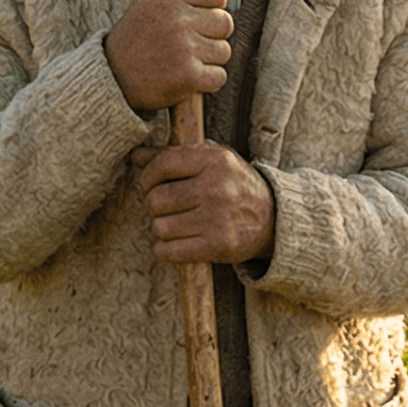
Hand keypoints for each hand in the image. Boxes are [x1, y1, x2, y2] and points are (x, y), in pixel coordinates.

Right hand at [106, 0, 231, 111]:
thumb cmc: (137, 37)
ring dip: (209, 60)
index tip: (198, 17)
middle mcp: (176, 18)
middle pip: (225, 23)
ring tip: (183, 61)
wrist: (111, 77)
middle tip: (188, 44)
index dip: (214, 6)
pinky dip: (207, 81)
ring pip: (224, 51)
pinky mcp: (188, 75)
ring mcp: (183, 47)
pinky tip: (187, 78)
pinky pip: (219, 76)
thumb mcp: (155, 4)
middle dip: (212, 36)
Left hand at [131, 142, 273, 264]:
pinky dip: (164, 250)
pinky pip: (168, 251)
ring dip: (162, 229)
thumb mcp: (210, 161)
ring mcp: (218, 218)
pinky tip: (175, 242)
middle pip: (155, 200)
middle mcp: (217, 187)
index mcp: (215, 160)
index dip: (147, 177)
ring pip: (159, 227)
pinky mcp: (218, 246)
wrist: (272, 218)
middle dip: (154, 206)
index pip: (162, 165)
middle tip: (168, 207)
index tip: (150, 185)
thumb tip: (135, 155)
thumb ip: (172, 155)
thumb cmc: (233, 185)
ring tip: (177, 224)